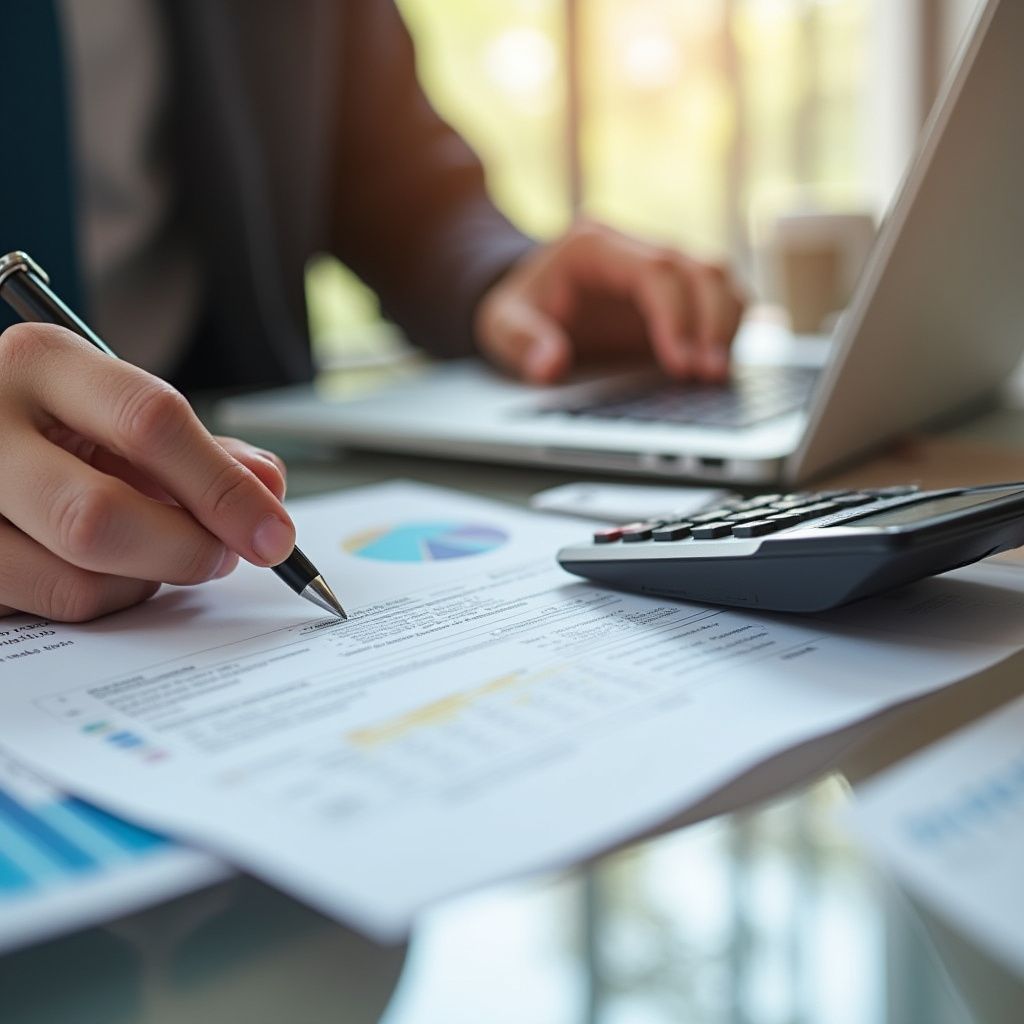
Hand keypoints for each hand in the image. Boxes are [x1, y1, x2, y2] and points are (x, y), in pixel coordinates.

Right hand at [0, 323, 294, 621]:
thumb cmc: (61, 421)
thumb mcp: (124, 413)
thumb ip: (204, 451)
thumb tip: (268, 493)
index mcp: (40, 362)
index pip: (149, 421)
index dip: (222, 488)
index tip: (274, 534)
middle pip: (97, 516)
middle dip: (185, 550)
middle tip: (223, 557)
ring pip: (72, 581)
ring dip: (142, 583)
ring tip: (153, 553)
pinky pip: (47, 612)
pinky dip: (99, 601)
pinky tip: (102, 568)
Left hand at [474, 220, 744, 383]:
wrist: (526, 299)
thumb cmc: (517, 309)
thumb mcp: (501, 325)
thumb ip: (523, 342)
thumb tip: (549, 365)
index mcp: (593, 246)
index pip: (654, 271)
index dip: (676, 317)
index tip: (681, 364)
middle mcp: (634, 247)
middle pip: (697, 269)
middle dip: (711, 324)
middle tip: (708, 375)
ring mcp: (659, 265)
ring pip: (716, 278)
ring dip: (727, 325)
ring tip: (717, 375)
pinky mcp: (674, 291)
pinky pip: (718, 297)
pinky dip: (728, 327)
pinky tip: (720, 363)